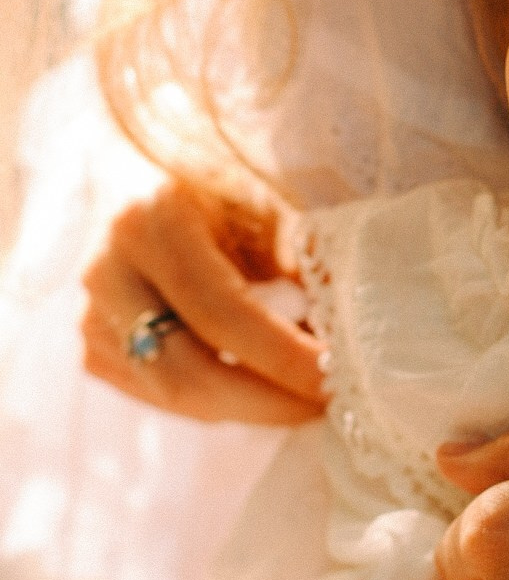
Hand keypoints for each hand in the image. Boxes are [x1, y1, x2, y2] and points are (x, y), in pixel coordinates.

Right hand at [82, 181, 325, 423]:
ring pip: (175, 394)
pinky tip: (261, 386)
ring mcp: (91, 315)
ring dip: (248, 405)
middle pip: (189, 371)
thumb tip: (347, 326)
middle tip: (328, 405)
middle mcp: (107, 271)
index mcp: (151, 220)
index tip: (336, 379)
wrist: (137, 174)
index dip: (282, 357)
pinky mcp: (94, 347)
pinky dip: (218, 400)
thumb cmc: (213, 182)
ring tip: (305, 395)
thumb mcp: (262, 198)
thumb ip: (301, 256)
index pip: (223, 313)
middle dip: (267, 402)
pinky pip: (161, 396)